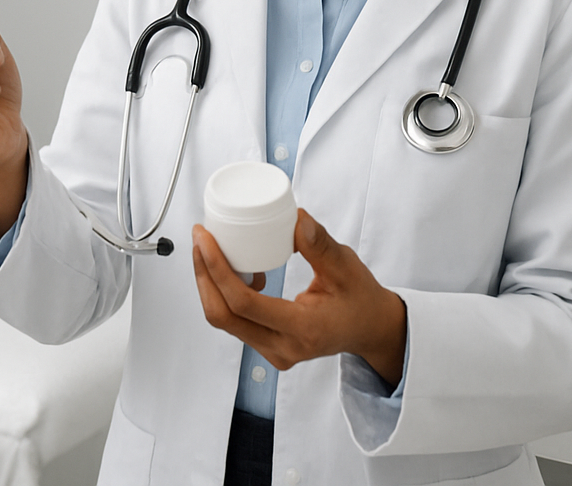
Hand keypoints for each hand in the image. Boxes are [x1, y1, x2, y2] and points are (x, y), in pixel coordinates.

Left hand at [192, 209, 407, 384]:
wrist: (371, 329)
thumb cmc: (361, 299)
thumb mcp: (347, 267)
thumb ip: (320, 245)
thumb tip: (295, 219)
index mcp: (304, 329)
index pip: (244, 303)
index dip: (217, 269)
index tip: (206, 239)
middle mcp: (283, 347)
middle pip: (223, 316)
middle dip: (204, 275)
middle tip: (201, 239)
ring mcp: (275, 352)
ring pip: (225, 321)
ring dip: (211, 284)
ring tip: (211, 249)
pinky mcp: (269, 348)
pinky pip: (235, 323)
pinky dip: (225, 294)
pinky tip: (235, 269)